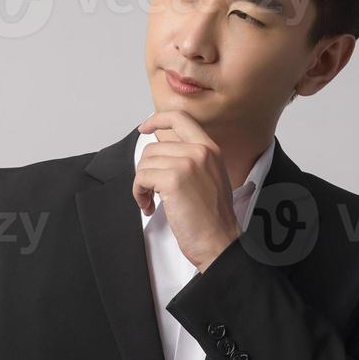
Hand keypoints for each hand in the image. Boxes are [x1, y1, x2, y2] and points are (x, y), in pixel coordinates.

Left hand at [134, 111, 239, 270]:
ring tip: (151, 201)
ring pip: (145, 163)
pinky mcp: (173, 179)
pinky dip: (139, 193)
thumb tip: (161, 146)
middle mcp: (200, 151)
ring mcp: (187, 163)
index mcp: (210, 149)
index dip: (157, 120)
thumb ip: (190, 159)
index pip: (180, 118)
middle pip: (154, 147)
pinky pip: (141, 178)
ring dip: (141, 185)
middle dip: (146, 170)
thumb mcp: (210, 178)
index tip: (145, 127)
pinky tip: (149, 207)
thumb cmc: (213, 218)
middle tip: (150, 190)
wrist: (219, 241)